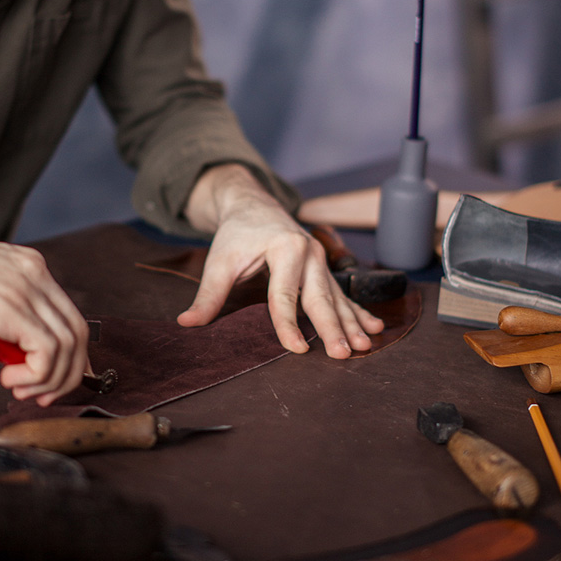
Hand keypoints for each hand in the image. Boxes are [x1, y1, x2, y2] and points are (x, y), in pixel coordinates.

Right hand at [0, 164, 88, 405]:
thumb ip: (7, 325)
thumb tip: (20, 359)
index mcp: (33, 270)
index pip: (72, 320)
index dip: (72, 358)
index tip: (54, 382)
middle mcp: (37, 276)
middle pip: (78, 334)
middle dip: (67, 375)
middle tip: (42, 396)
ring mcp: (26, 289)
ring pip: (67, 345)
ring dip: (49, 379)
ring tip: (17, 388)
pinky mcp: (8, 307)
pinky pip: (46, 350)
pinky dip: (36, 375)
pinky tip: (8, 379)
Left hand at [178, 164, 384, 356]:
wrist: (254, 206)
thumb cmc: (237, 235)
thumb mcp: (220, 262)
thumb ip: (208, 294)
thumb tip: (187, 324)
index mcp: (285, 247)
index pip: (285, 293)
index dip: (289, 323)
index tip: (296, 349)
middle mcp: (310, 253)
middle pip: (320, 296)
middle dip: (332, 327)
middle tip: (342, 354)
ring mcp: (320, 261)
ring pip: (337, 297)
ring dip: (352, 324)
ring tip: (364, 347)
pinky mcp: (324, 270)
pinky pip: (343, 294)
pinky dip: (358, 313)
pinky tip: (374, 329)